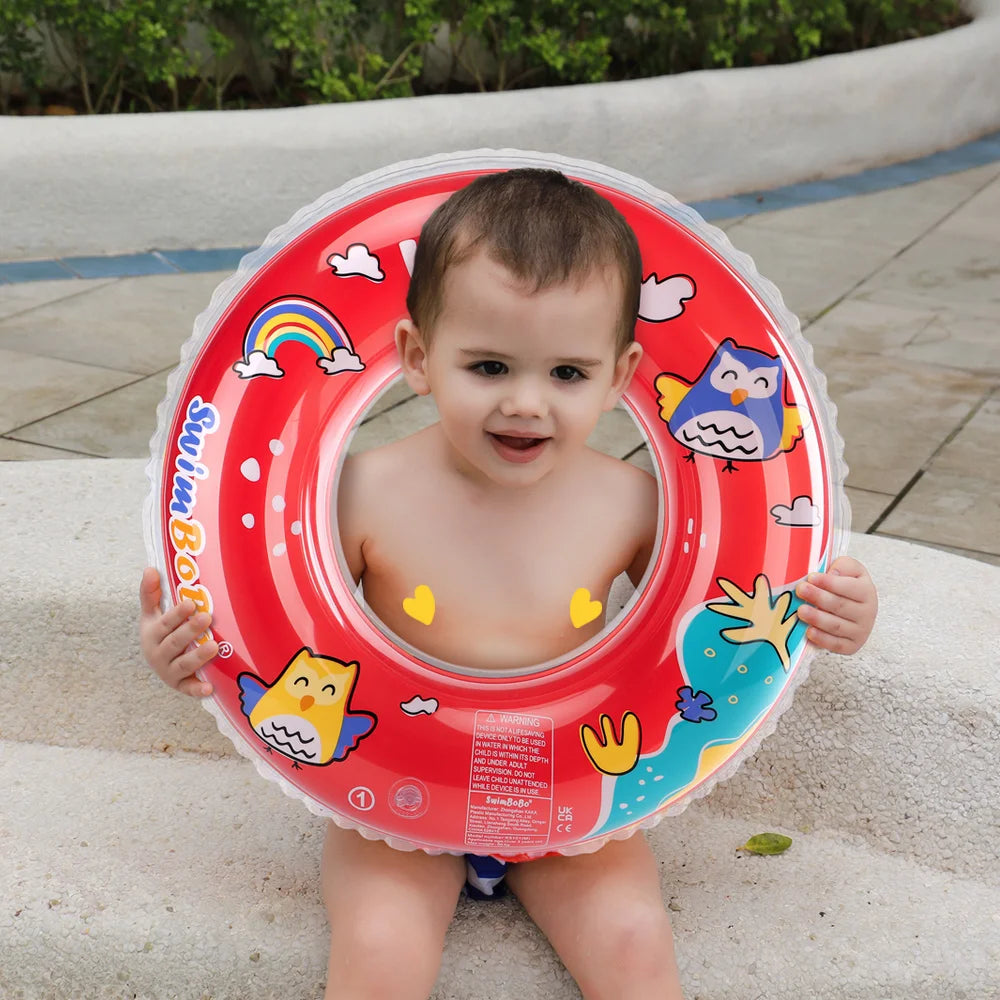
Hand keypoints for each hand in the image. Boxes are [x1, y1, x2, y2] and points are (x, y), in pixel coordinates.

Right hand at [139, 567, 216, 696]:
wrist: (158, 662)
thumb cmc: (160, 633)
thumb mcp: (151, 614)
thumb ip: (150, 593)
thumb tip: (150, 568)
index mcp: (152, 634)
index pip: (165, 623)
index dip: (177, 614)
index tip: (191, 603)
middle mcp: (158, 654)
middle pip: (175, 643)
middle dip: (190, 631)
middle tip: (207, 618)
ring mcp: (169, 671)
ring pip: (183, 665)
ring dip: (197, 657)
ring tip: (213, 646)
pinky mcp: (180, 685)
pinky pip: (188, 689)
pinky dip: (197, 690)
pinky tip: (210, 688)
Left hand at [795, 556, 876, 654]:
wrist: (856, 608)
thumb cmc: (847, 585)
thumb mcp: (850, 570)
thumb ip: (844, 566)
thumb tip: (832, 573)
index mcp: (866, 591)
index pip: (848, 587)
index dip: (829, 582)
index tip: (811, 577)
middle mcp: (867, 613)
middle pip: (840, 606)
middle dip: (819, 598)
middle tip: (801, 590)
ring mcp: (861, 631)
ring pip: (837, 626)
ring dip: (818, 618)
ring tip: (801, 611)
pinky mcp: (852, 646)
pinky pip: (836, 644)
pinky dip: (822, 639)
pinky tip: (809, 632)